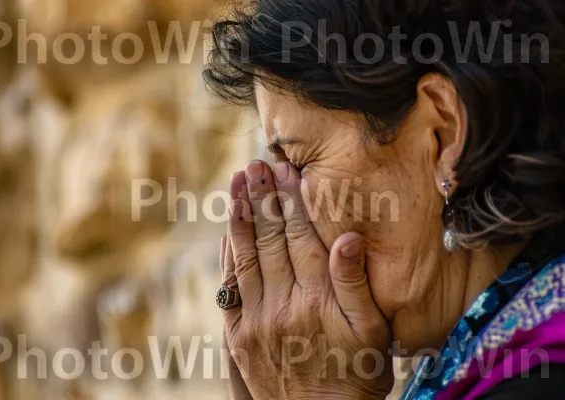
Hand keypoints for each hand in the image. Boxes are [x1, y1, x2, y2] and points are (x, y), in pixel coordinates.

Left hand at [221, 160, 393, 398]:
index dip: (292, 200)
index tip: (286, 170)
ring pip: (246, 256)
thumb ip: (355, 283)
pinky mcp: (238, 335)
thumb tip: (349, 237)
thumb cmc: (357, 374)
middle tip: (255, 165)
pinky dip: (228, 255)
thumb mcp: (372, 332)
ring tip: (236, 184)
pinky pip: (229, 287)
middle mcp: (282, 304)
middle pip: (270, 239)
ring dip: (240, 217)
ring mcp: (256, 319)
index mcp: (317, 298)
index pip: (301, 236)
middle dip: (262, 198)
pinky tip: (227, 231)